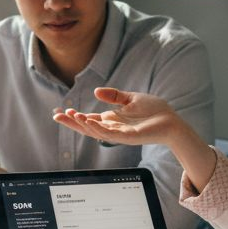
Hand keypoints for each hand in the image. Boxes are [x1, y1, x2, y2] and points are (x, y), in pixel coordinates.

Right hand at [53, 87, 186, 147]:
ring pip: (96, 131)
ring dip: (82, 125)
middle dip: (72, 123)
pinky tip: (88, 122)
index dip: (76, 116)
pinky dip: (97, 128)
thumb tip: (96, 91)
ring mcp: (119, 134)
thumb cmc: (154, 111)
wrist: (171, 121)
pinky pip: (109, 134)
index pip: (90, 119)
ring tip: (71, 116)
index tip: (63, 111)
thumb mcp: (131, 98)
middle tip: (56, 116)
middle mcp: (113, 128)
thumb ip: (114, 95)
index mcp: (113, 119)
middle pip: (87, 127)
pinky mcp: (128, 137)